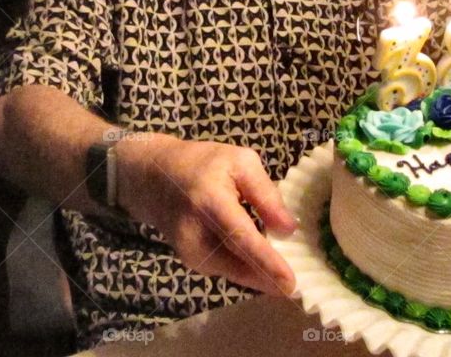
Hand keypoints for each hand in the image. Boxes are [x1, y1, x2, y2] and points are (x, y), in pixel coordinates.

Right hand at [115, 134, 297, 294]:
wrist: (154, 178)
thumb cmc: (203, 164)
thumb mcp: (241, 162)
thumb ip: (266, 193)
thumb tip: (289, 230)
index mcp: (210, 200)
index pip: (241, 237)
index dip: (266, 262)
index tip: (289, 282)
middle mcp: (195, 232)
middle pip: (237, 264)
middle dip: (268, 280)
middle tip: (295, 289)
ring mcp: (189, 251)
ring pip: (233, 272)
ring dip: (259, 278)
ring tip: (282, 278)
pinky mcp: (191, 261)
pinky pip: (226, 269)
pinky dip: (247, 271)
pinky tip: (262, 267)